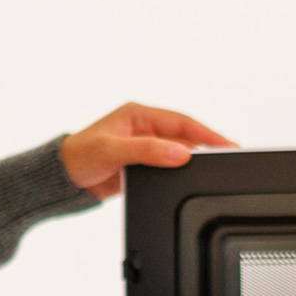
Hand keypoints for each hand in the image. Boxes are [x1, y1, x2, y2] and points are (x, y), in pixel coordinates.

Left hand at [59, 102, 234, 199]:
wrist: (64, 180)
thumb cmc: (80, 157)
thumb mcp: (114, 151)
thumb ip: (148, 151)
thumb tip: (181, 153)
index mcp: (139, 114)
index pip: (182, 121)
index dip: (207, 133)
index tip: (228, 143)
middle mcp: (145, 128)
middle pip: (185, 136)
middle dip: (207, 146)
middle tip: (231, 157)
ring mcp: (145, 146)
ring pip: (179, 152)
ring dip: (194, 161)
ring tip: (215, 169)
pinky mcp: (143, 164)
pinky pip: (169, 166)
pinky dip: (181, 172)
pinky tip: (191, 179)